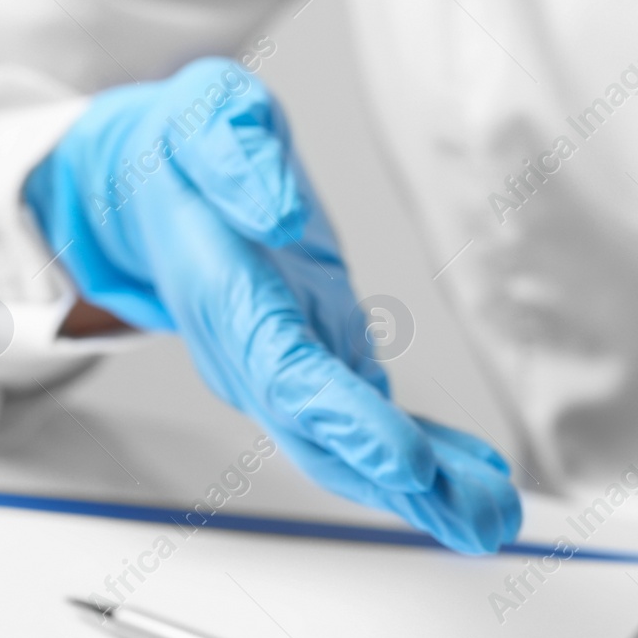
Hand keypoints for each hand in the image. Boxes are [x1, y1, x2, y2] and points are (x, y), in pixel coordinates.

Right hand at [25, 58, 519, 552]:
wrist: (147, 189)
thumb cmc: (184, 152)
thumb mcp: (204, 116)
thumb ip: (234, 154)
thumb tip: (275, 207)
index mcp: (225, 295)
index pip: (287, 374)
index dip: (348, 422)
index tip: (407, 463)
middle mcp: (250, 353)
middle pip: (324, 435)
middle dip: (400, 484)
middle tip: (477, 521)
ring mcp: (282, 372)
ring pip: (347, 448)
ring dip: (422, 492)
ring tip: (490, 520)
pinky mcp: (316, 369)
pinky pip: (368, 426)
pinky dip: (424, 459)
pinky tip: (475, 483)